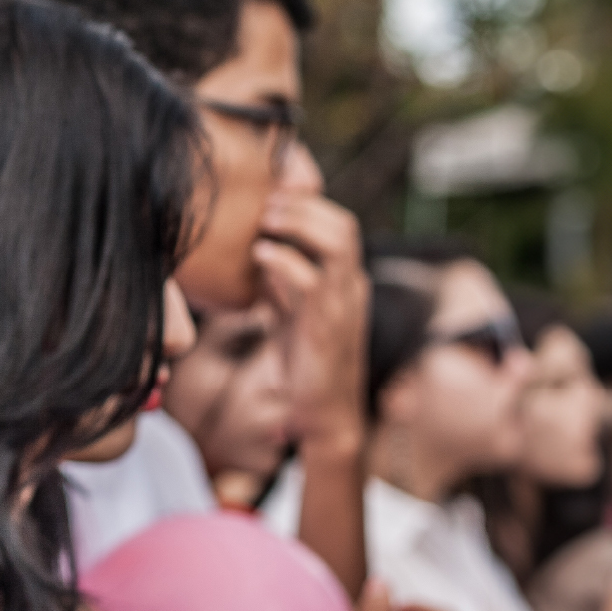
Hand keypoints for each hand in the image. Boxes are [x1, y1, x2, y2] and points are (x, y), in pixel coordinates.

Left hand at [252, 190, 367, 454]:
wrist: (326, 416)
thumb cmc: (306, 364)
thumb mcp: (294, 313)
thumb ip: (283, 282)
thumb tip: (261, 248)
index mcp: (347, 282)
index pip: (341, 225)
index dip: (310, 204)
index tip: (274, 194)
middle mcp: (352, 288)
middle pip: (344, 225)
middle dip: (304, 206)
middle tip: (267, 202)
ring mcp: (344, 306)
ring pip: (336, 244)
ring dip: (298, 223)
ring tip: (266, 220)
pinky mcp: (328, 328)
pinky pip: (312, 281)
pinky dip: (284, 262)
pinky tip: (259, 255)